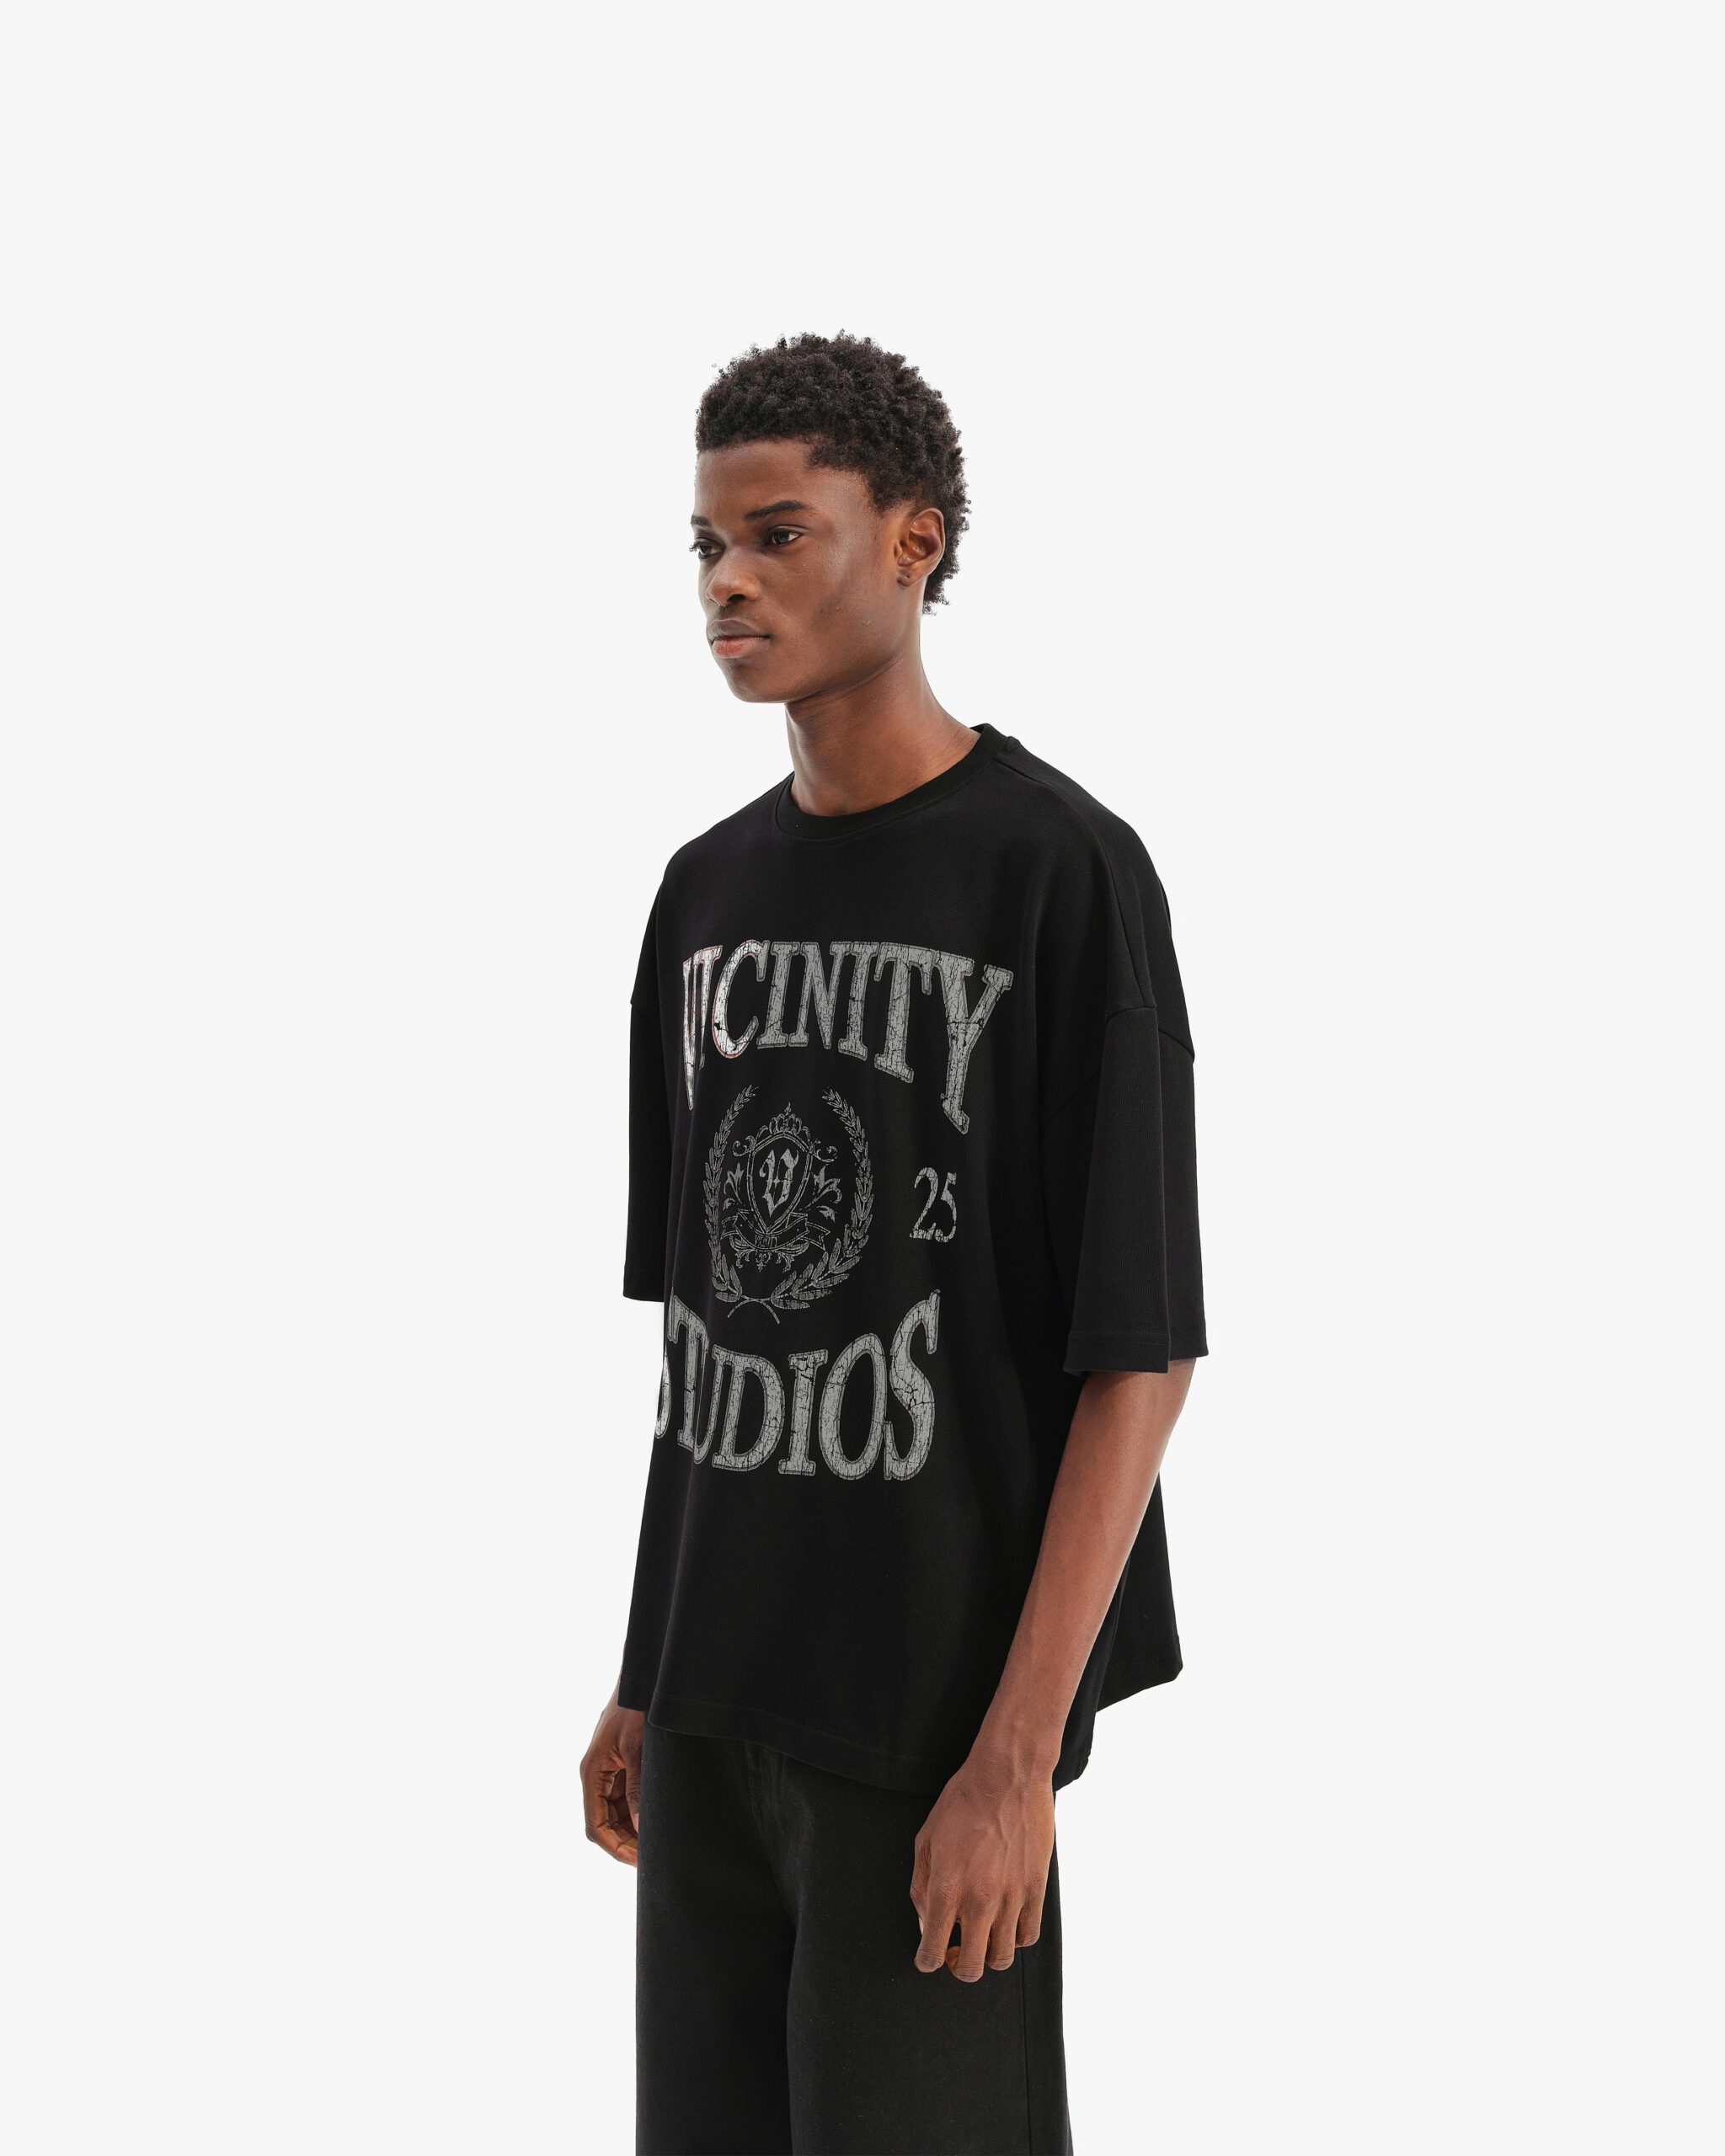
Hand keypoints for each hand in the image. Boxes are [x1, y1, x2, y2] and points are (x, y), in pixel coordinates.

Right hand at [582, 1682, 644, 1866]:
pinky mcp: (623, 1762)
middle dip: (626, 1842)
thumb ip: (637, 1788)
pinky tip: (657, 1817)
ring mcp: (609, 1768)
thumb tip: (638, 1826)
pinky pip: (626, 1795)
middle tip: (653, 1856)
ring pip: (616, 1811)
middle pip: (605, 1822)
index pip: (596, 1825)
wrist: (645, 1676)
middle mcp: (597, 1774)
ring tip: (659, 1841)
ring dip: (633, 1828)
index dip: (616, 1847)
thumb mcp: (638, 1749)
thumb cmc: (638, 1708)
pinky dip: (638, 1810)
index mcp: (593, 1772)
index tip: (640, 1861)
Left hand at [909, 1750, 1054, 1980]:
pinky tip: (1006, 1922)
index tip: (927, 1957)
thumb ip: (921, 1887)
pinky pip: (1028, 1935)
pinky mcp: (1036, 1889)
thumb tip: (927, 1922)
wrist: (1007, 1776)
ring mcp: (1011, 1898)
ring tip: (982, 1937)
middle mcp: (979, 1901)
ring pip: (1002, 1958)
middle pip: (970, 1967)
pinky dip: (1015, 1938)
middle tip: (955, 1950)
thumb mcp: (925, 1839)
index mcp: (946, 1889)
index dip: (926, 1961)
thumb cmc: (961, 1803)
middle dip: (957, 1966)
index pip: (932, 1951)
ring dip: (988, 1955)